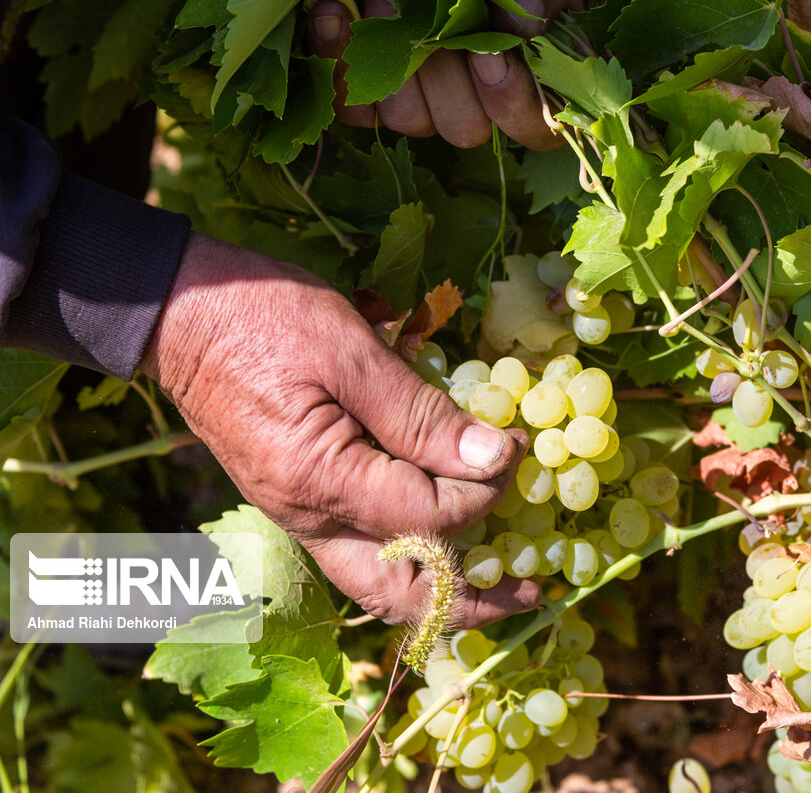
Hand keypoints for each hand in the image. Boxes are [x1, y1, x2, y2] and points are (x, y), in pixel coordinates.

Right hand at [141, 234, 540, 626]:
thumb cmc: (261, 316)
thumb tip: (492, 457)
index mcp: (320, 482)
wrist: (180, 309)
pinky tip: (448, 539)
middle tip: (531, 592)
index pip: (430, 518)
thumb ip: (420, 413)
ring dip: (444, 588)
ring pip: (378, 584)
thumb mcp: (351, 350)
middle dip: (471, 600)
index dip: (485, 488)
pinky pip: (362, 551)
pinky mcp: (300, 500)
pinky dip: (412, 557)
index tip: (514, 445)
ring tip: (500, 578)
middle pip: (400, 595)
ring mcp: (299, 516)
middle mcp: (307, 519)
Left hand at [307, 0, 580, 148]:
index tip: (488, 56)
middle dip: (442, 72)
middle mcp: (473, 104)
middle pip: (463, 126)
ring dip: (392, 58)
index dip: (511, 103)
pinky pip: (351, 104)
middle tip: (429, 13)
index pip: (532, 127)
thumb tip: (526, 22)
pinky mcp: (369, 91)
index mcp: (526, 83)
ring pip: (407, 118)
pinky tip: (336, 11)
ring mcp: (420, 103)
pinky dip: (338, 60)